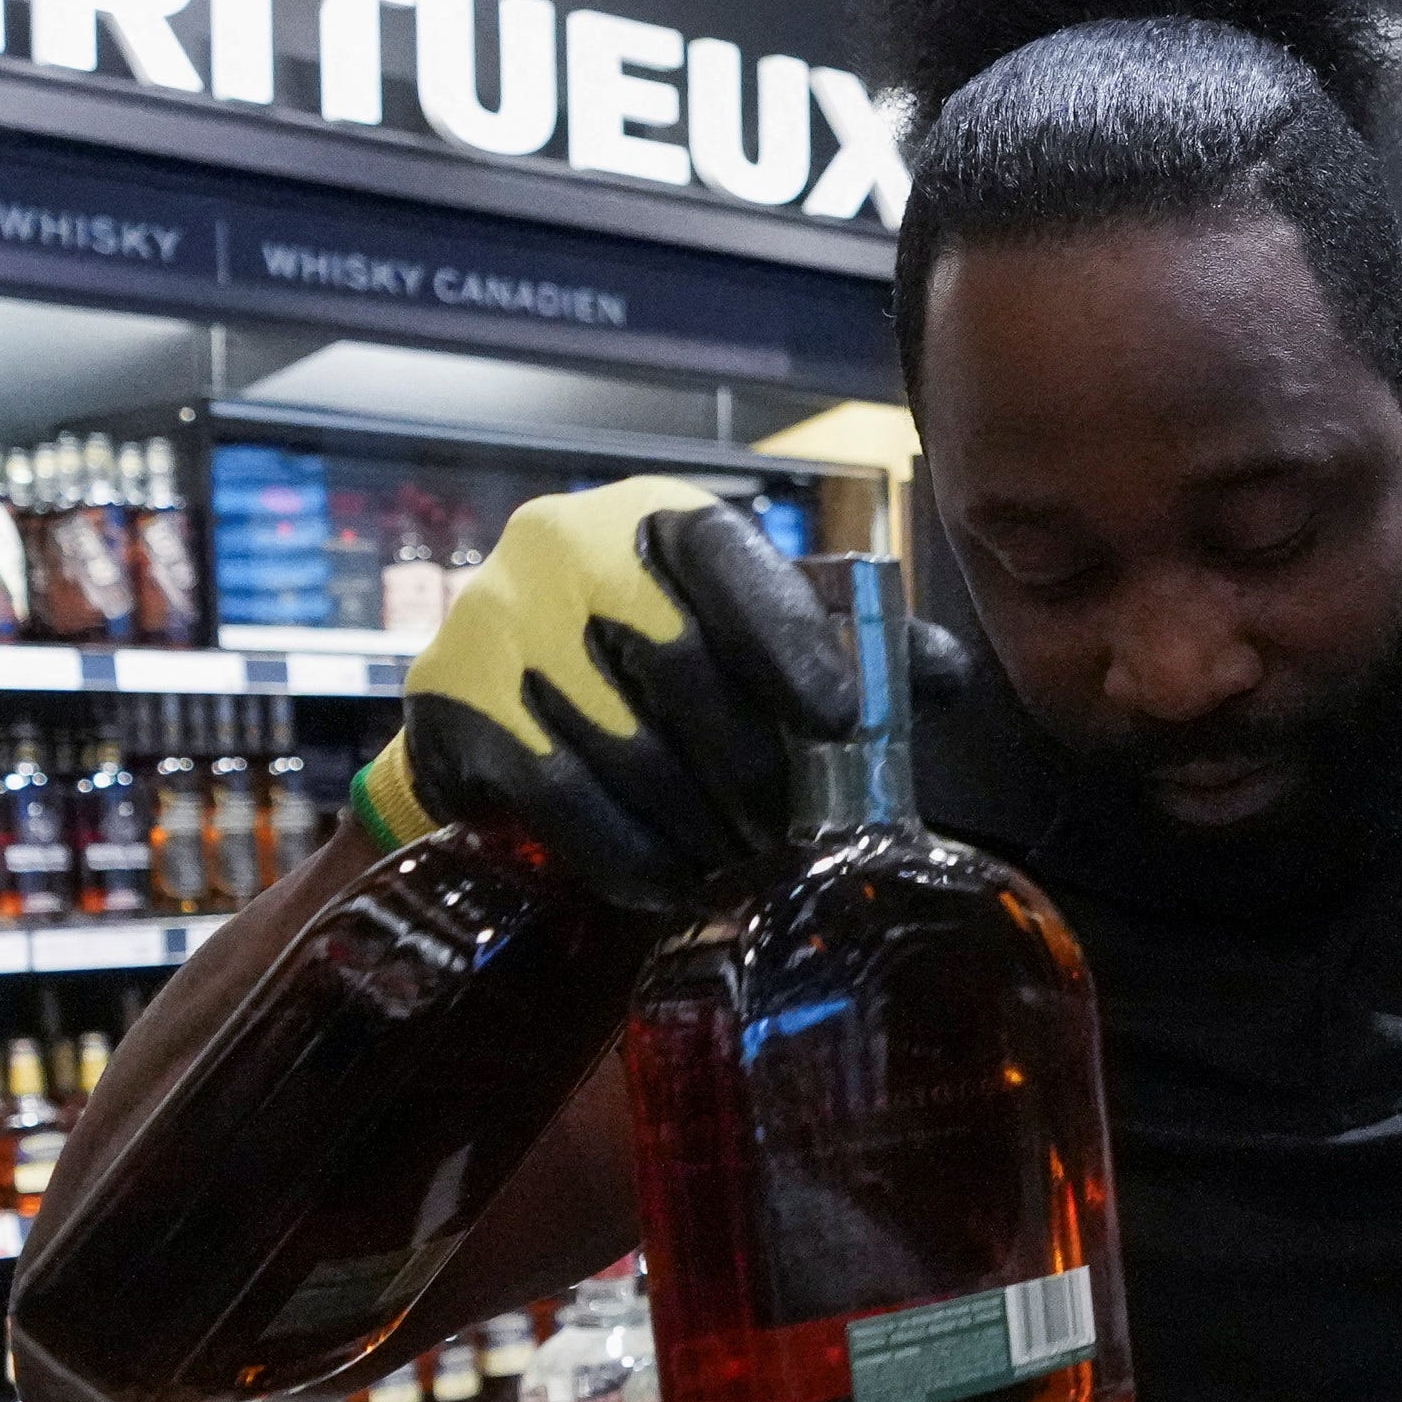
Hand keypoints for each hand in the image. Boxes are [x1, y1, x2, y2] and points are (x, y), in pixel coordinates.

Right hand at [349, 477, 859, 913]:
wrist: (502, 699)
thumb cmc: (655, 666)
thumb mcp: (749, 636)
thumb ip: (851, 649)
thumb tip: (946, 678)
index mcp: (658, 518)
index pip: (728, 559)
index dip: (787, 641)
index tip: (836, 721)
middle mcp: (567, 547)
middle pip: (682, 670)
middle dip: (750, 770)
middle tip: (791, 834)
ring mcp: (501, 620)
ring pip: (626, 748)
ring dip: (696, 827)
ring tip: (741, 867)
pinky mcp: (455, 699)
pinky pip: (560, 797)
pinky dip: (627, 854)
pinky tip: (670, 883)